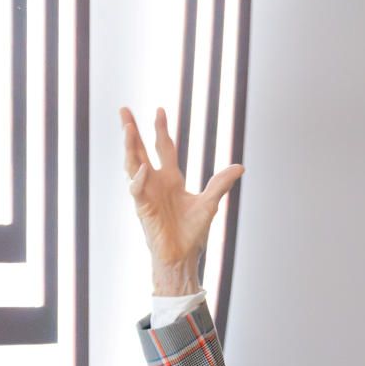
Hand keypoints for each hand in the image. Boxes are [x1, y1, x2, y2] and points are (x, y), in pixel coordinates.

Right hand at [119, 105, 242, 291]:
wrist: (184, 256)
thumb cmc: (193, 233)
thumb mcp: (210, 203)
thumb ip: (221, 183)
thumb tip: (240, 167)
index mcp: (171, 179)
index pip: (164, 148)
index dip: (161, 130)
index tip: (160, 110)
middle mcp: (156, 183)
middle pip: (141, 150)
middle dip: (132, 130)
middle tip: (124, 109)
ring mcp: (147, 194)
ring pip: (132, 165)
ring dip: (130, 147)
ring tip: (128, 128)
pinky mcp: (142, 208)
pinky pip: (136, 190)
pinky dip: (138, 179)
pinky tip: (142, 168)